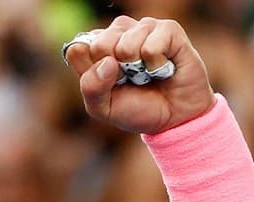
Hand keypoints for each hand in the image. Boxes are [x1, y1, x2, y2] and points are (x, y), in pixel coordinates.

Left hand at [64, 16, 215, 133]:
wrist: (174, 120)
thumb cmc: (137, 110)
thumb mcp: (104, 108)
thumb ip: (91, 87)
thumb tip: (106, 61)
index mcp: (98, 49)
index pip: (78, 48)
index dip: (91, 72)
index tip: (107, 85)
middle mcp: (119, 33)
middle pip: (100, 42)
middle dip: (114, 70)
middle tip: (130, 79)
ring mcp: (143, 28)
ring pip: (126, 42)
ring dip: (138, 68)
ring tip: (148, 74)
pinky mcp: (168, 30)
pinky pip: (152, 43)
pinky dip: (156, 64)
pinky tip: (163, 67)